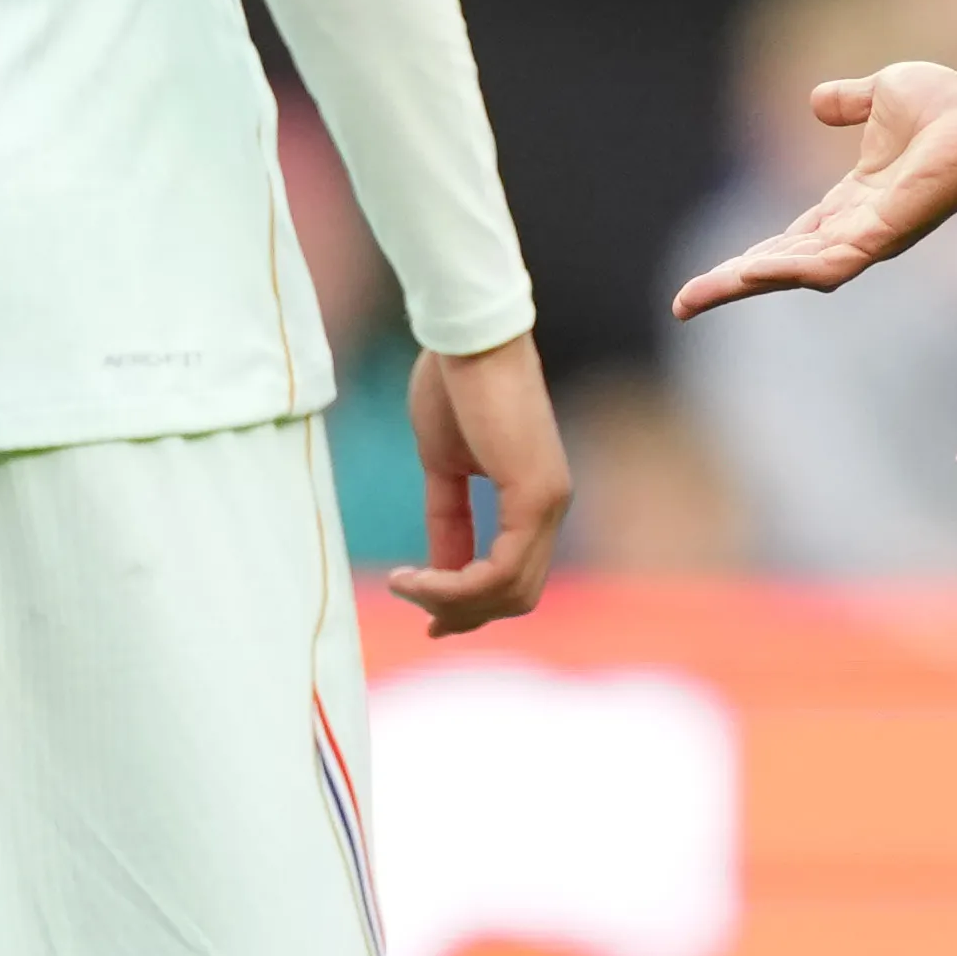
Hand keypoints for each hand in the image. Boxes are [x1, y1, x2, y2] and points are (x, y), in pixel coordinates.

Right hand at [385, 335, 572, 629]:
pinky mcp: (535, 495)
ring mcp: (548, 502)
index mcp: (533, 497)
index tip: (427, 615)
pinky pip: (499, 569)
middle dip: (465, 614)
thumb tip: (440, 567)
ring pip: (509, 590)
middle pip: (517, 594)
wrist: (463, 337)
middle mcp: (551, 506)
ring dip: (452, 602)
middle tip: (422, 618)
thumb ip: (449, 517)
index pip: (514, 575)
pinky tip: (417, 576)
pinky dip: (455, 585)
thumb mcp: (443, 465)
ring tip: (405, 587)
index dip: (471, 604)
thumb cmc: (452, 384)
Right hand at [670, 58, 956, 315]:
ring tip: (702, 295)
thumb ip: (847, 102)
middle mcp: (858, 228)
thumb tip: (814, 103)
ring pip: (797, 272)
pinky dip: (789, 268)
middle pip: (782, 265)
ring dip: (748, 282)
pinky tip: (751, 270)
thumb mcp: (880, 93)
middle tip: (683, 303)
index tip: (714, 274)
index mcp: (853, 202)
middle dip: (733, 283)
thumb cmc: (947, 106)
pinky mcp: (884, 236)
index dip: (751, 258)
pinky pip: (829, 262)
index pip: (791, 239)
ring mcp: (871, 238)